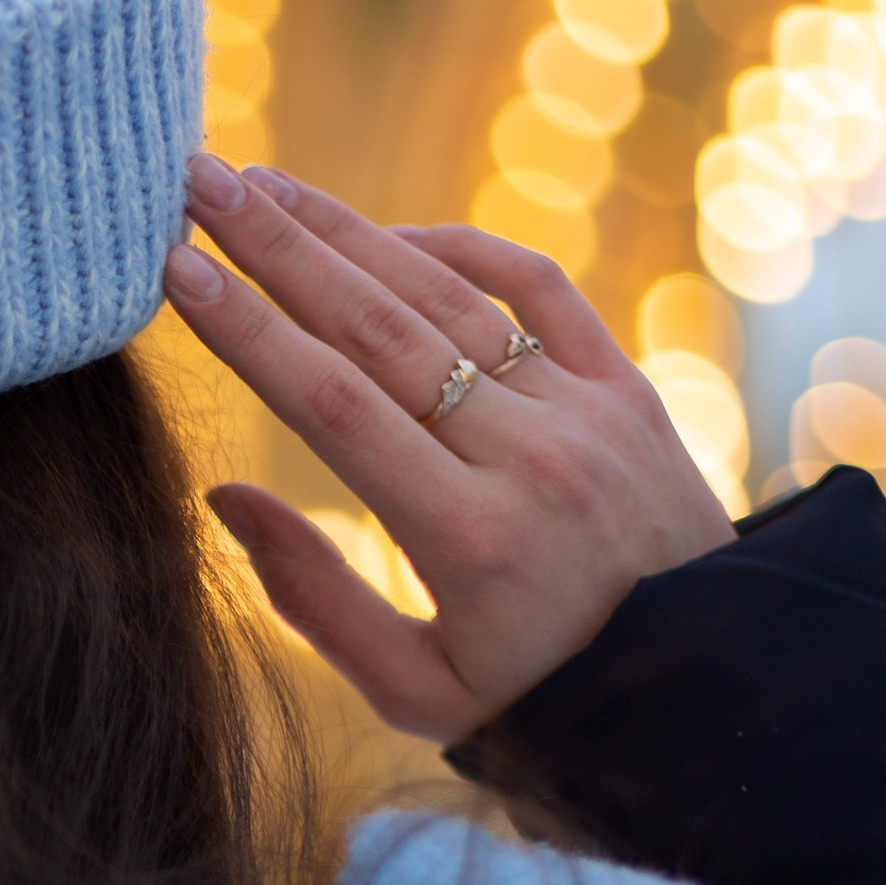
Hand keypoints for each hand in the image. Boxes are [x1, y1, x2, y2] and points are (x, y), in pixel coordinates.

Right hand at [160, 156, 735, 740]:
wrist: (709, 690)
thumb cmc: (540, 702)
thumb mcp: (419, 694)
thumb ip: (317, 601)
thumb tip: (223, 498)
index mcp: (469, 540)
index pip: (332, 408)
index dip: (248, 331)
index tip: (176, 270)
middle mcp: (530, 459)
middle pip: (377, 327)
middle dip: (276, 247)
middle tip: (197, 181)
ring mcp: (585, 413)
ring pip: (448, 297)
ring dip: (348, 232)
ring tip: (264, 186)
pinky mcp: (627, 390)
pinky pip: (539, 290)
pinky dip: (461, 250)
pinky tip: (388, 233)